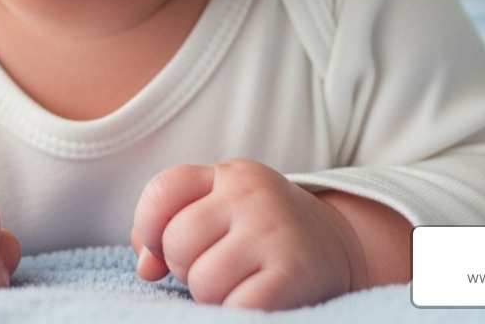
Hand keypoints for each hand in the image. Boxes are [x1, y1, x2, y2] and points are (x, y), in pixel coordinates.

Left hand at [130, 159, 369, 308]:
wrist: (339, 245)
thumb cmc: (259, 231)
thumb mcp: (218, 211)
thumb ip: (168, 228)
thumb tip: (145, 268)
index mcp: (228, 174)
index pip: (161, 191)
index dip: (151, 227)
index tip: (166, 246)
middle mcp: (251, 195)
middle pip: (177, 241)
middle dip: (183, 266)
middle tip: (214, 268)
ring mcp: (274, 232)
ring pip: (202, 280)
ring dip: (210, 296)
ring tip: (235, 284)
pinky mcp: (293, 274)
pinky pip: (236, 306)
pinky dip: (235, 311)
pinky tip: (252, 300)